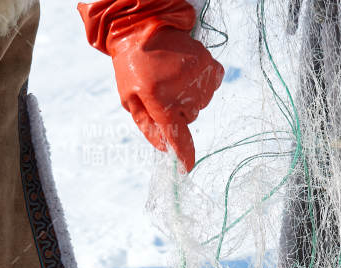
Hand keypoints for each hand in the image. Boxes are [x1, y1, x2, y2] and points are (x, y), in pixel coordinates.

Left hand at [111, 24, 222, 171]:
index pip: (176, 135)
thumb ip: (148, 126)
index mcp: (159, 99)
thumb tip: (166, 148)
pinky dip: (200, 86)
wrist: (145, 26)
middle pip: (188, 119)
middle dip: (176, 111)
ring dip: (187, 97)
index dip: (183, 154)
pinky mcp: (210, 66)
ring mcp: (200, 78)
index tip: (185, 168)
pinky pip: (210, 89)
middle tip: (162, 90)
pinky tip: (186, 73)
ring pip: (199, 105)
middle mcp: (183, 90)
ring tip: (171, 77)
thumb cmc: (133, 65)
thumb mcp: (130, 98)